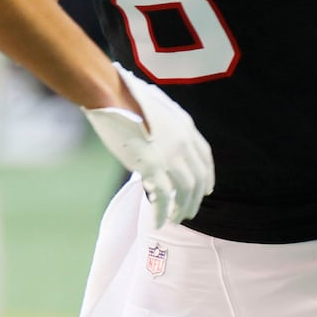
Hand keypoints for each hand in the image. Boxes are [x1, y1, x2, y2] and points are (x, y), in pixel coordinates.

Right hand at [84, 64, 213, 226]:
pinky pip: (163, 197)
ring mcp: (170, 154)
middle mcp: (184, 141)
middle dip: (195, 198)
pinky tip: (158, 222)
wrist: (109, 95)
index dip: (207, 177)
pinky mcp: (152, 165)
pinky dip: (163, 213)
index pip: (205, 157)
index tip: (205, 190)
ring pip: (185, 190)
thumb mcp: (156, 106)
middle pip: (198, 178)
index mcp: (186, 125)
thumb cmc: (125, 95)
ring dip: (182, 208)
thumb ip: (164, 124)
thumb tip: (159, 137)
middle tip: (187, 212)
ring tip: (174, 219)